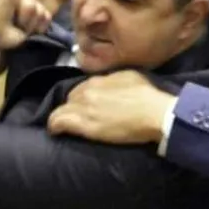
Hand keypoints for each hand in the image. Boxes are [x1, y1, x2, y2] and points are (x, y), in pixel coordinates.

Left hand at [47, 71, 174, 144]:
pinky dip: (54, 125)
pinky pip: (59, 121)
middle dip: (72, 106)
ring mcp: (84, 108)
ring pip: (61, 110)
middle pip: (71, 98)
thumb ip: (113, 79)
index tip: (85, 105)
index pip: (81, 87)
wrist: (154, 112)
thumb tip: (109, 83)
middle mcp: (88, 91)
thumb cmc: (148, 95)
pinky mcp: (84, 125)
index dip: (82, 97)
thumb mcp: (130, 77)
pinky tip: (54, 131)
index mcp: (99, 80)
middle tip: (78, 116)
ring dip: (61, 116)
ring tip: (62, 126)